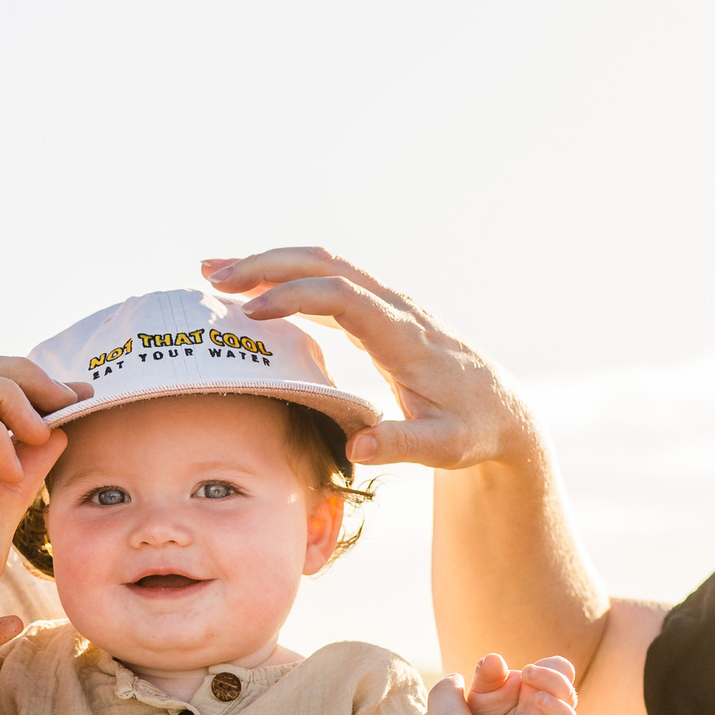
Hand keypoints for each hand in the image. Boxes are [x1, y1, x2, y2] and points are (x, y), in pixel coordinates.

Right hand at [201, 248, 540, 471]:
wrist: (502, 411)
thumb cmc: (471, 429)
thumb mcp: (444, 447)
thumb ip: (402, 446)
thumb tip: (358, 450)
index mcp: (404, 335)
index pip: (343, 297)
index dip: (295, 296)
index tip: (249, 312)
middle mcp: (394, 308)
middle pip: (326, 265)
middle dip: (268, 265)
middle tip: (213, 277)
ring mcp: (386, 305)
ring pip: (323, 266)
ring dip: (270, 264)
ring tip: (214, 274)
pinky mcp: (379, 312)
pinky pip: (327, 283)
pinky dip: (287, 280)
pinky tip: (252, 291)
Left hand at [462, 653, 578, 714]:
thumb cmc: (485, 713)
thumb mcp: (483, 689)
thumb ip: (487, 674)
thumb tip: (494, 659)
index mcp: (543, 689)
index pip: (564, 672)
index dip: (553, 668)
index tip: (527, 671)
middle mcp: (549, 712)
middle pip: (569, 695)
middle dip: (553, 680)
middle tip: (527, 673)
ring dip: (557, 709)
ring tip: (538, 697)